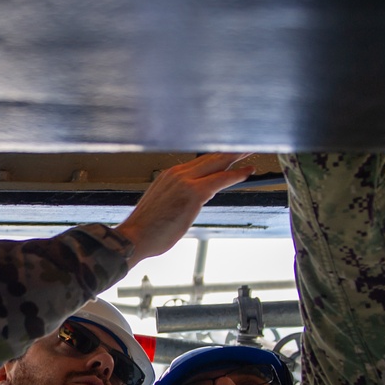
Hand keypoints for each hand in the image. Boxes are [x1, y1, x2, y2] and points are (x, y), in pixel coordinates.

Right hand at [115, 153, 253, 265]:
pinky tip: (248, 171)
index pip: (198, 163)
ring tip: (250, 152)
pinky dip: (236, 175)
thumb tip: (192, 201)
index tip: (227, 154)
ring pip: (216, 164)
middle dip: (229, 152)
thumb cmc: (146, 229)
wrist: (133, 237)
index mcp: (168, 176)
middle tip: (245, 146)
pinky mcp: (193, 193)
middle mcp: (176, 174)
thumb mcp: (162, 206)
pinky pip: (220, 180)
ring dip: (235, 157)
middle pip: (209, 158)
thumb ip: (178, 199)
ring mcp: (185, 182)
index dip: (215, 158)